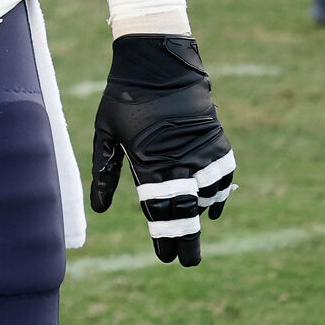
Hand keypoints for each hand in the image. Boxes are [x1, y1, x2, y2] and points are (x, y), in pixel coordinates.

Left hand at [90, 34, 235, 265]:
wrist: (159, 63)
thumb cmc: (124, 97)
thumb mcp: (105, 133)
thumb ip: (105, 172)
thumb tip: (100, 209)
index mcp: (149, 164)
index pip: (158, 211)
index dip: (162, 237)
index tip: (165, 257)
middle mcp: (180, 164)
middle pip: (186, 213)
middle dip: (186, 239)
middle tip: (186, 261)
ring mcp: (202, 153)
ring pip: (207, 197)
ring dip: (200, 215)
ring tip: (190, 230)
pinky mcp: (217, 142)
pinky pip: (224, 177)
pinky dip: (220, 195)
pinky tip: (213, 208)